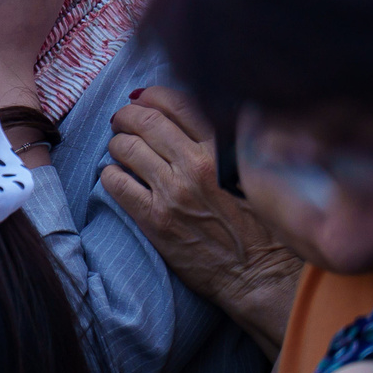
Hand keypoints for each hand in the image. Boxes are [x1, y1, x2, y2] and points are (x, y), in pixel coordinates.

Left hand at [103, 86, 302, 350]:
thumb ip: (224, 144)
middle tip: (122, 120)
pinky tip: (117, 177)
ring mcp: (173, 192)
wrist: (260, 276)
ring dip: (117, 143)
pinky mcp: (155, 219)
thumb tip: (187, 115)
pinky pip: (114, 182)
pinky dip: (110, 174)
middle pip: (144, 120)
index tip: (144, 99)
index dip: (153, 96)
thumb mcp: (252, 173)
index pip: (177, 103)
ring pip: (125, 147)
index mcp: (223, 150)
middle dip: (127, 115)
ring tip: (121, 149)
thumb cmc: (262, 226)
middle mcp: (196, 165)